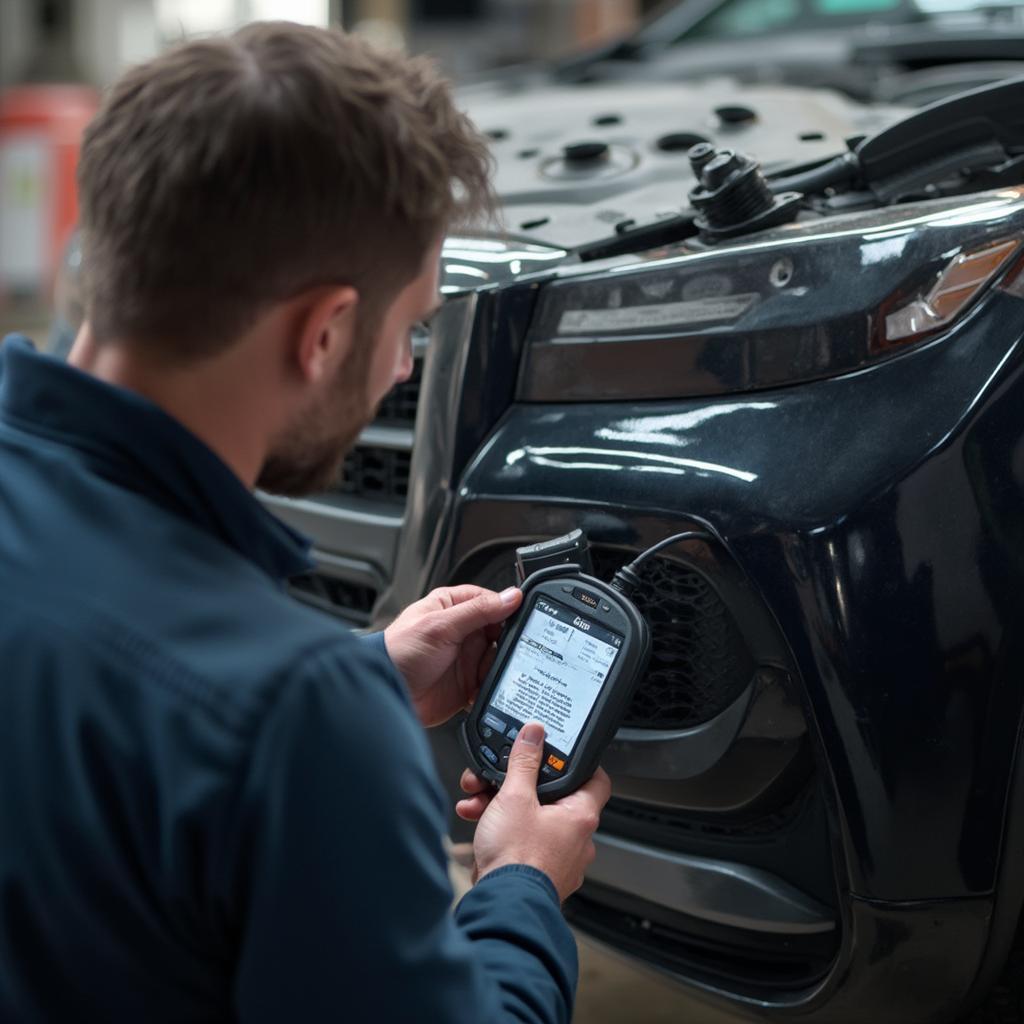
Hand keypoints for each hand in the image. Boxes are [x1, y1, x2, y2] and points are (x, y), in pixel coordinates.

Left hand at [384, 585, 521, 726]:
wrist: (388, 694)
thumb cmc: (399, 653)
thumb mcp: (440, 626)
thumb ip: (477, 610)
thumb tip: (511, 596)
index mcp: (451, 607)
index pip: (489, 600)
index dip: (506, 608)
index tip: (521, 617)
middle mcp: (461, 631)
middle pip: (499, 631)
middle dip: (506, 642)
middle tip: (510, 649)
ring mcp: (465, 658)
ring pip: (498, 658)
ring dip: (499, 666)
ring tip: (491, 671)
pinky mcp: (467, 683)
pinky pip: (491, 682)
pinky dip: (493, 685)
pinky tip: (486, 686)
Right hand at [460, 722, 611, 902]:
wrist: (503, 905)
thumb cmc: (516, 858)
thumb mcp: (514, 798)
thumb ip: (523, 763)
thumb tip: (533, 736)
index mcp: (580, 817)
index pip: (597, 780)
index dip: (581, 763)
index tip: (564, 755)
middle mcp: (578, 841)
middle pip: (555, 800)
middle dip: (521, 788)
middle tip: (502, 782)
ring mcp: (561, 861)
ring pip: (535, 822)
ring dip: (505, 810)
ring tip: (480, 806)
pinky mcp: (541, 875)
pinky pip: (524, 844)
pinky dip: (504, 834)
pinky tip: (481, 829)